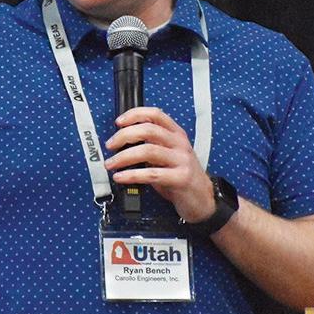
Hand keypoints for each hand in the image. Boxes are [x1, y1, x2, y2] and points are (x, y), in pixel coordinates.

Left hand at [104, 106, 214, 222]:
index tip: (119, 122)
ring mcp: (182, 161)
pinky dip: (132, 175)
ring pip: (148, 151)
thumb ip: (150, 146)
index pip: (155, 114)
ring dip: (124, 157)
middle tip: (110, 145)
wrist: (203, 199)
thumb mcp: (168, 156)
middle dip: (124, 136)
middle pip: (148, 130)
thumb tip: (121, 144)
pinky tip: (121, 177)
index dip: (135, 114)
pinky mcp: (181, 178)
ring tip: (111, 164)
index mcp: (176, 134)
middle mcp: (180, 144)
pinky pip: (151, 174)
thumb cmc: (180, 176)